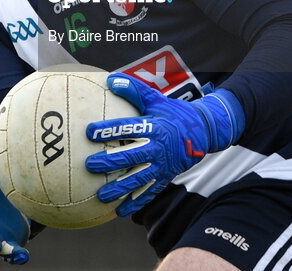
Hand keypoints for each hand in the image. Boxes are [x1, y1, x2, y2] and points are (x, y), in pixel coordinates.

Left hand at [84, 75, 243, 216]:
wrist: (202, 133)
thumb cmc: (173, 113)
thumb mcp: (156, 99)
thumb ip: (134, 90)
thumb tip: (110, 79)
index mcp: (154, 127)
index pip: (128, 128)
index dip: (109, 130)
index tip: (89, 131)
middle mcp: (157, 148)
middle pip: (130, 156)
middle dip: (109, 162)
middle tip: (89, 165)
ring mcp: (161, 166)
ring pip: (137, 179)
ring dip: (119, 188)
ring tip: (100, 195)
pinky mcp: (164, 178)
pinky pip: (149, 192)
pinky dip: (135, 203)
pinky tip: (120, 212)